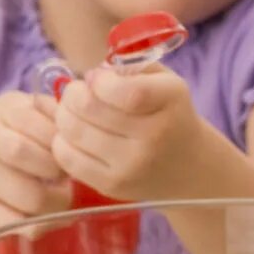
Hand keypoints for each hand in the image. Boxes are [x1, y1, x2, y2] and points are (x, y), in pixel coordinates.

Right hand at [0, 90, 71, 229]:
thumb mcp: (28, 110)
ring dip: (55, 201)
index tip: (71, 149)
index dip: (60, 139)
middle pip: (21, 152)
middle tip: (67, 175)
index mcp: (4, 113)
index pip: (34, 122)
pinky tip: (48, 216)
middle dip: (56, 167)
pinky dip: (39, 225)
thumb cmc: (10, 132)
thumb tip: (79, 130)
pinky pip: (15, 223)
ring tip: (61, 196)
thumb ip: (53, 113)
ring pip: (27, 196)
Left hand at [51, 65, 216, 201]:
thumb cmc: (170, 114)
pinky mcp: (112, 185)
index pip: (125, 91)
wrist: (190, 166)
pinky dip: (62, 141)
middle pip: (88, 108)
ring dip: (64, 115)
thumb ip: (131, 68)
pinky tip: (75, 135)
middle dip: (73, 94)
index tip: (97, 79)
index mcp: (170, 101)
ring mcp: (132, 165)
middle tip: (77, 93)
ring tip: (73, 112)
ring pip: (72, 132)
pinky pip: (68, 158)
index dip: (99, 81)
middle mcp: (154, 136)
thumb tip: (90, 77)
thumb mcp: (165, 81)